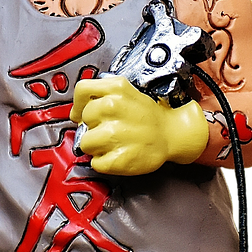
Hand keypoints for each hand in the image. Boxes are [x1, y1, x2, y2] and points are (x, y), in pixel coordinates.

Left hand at [70, 76, 208, 175]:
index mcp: (116, 89)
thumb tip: (80, 110)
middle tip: (109, 128)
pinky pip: (96, 162)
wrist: (172, 134)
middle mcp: (113, 108)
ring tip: (114, 142)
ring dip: (97, 146)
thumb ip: (103, 94)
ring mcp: (115, 133)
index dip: (79, 105)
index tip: (81, 114)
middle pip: (83, 120)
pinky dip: (104, 162)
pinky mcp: (118, 157)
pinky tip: (118, 153)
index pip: (82, 91)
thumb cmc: (150, 117)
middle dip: (92, 126)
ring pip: (86, 143)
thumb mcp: (128, 91)